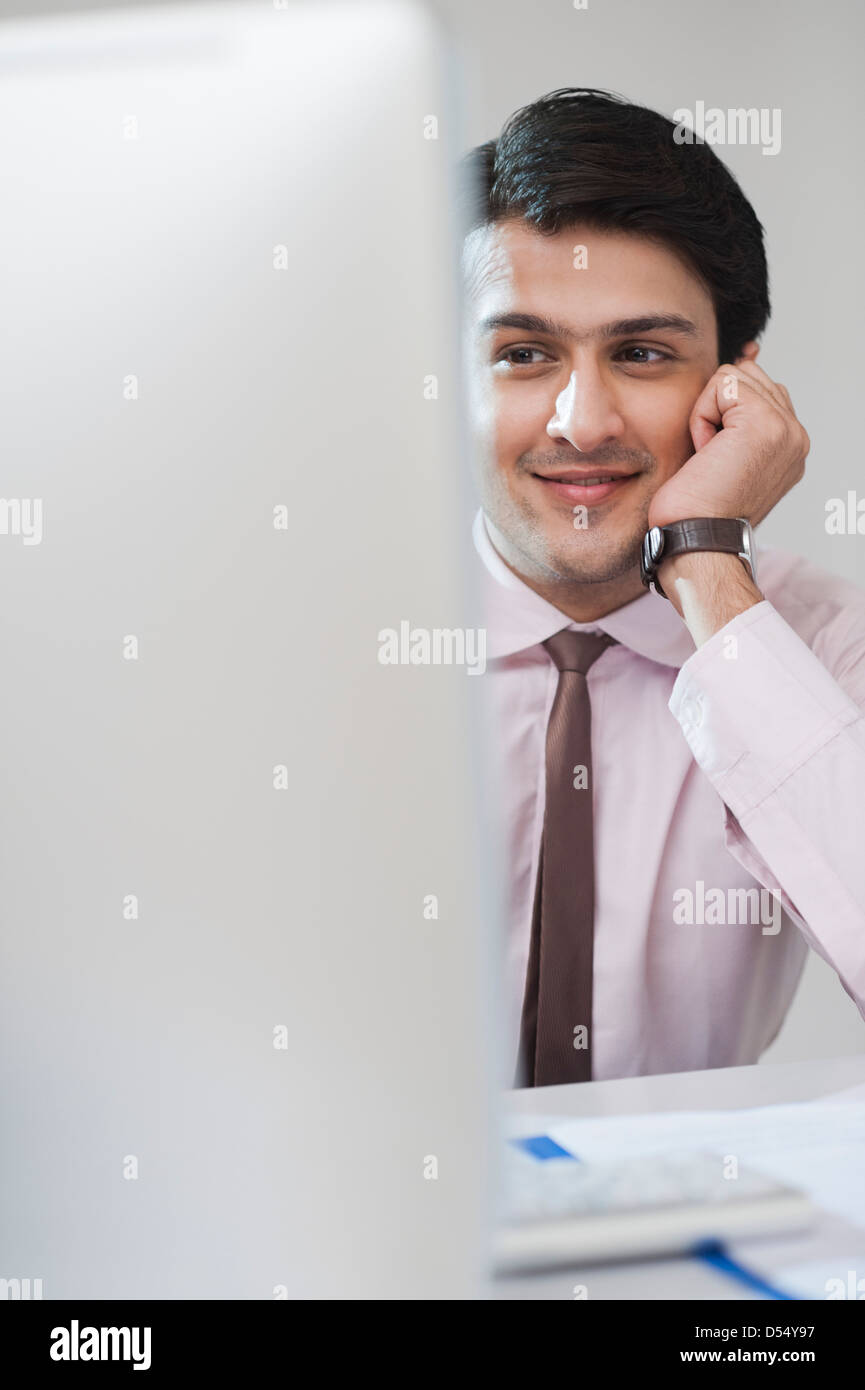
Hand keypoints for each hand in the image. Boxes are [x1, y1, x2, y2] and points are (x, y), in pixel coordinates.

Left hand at [647, 358, 809, 530]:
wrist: (696, 539)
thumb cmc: (697, 511)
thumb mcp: (724, 461)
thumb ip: (736, 424)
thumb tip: (731, 380)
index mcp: (789, 447)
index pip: (758, 390)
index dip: (722, 412)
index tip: (716, 456)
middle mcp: (795, 437)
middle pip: (747, 376)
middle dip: (717, 409)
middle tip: (713, 457)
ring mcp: (786, 429)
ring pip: (735, 376)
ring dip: (709, 412)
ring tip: (711, 455)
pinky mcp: (764, 423)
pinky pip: (722, 384)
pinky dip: (702, 415)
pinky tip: (706, 451)